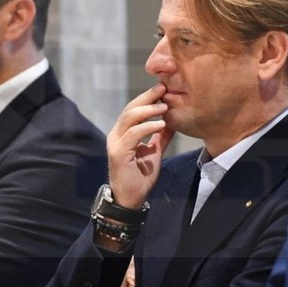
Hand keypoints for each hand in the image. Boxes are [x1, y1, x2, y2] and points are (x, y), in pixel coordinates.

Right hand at [107, 84, 174, 209]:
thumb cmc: (140, 177)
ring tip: (164, 106)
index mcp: (123, 133)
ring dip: (148, 110)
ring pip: (129, 117)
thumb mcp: (154, 152)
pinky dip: (148, 127)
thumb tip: (172, 122)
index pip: (133, 109)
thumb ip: (161, 137)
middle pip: (130, 108)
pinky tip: (161, 124)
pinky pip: (133, 134)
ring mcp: (115, 143)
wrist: (130, 199)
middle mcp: (116, 135)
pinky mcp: (119, 153)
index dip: (147, 98)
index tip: (163, 89)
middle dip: (147, 97)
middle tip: (163, 88)